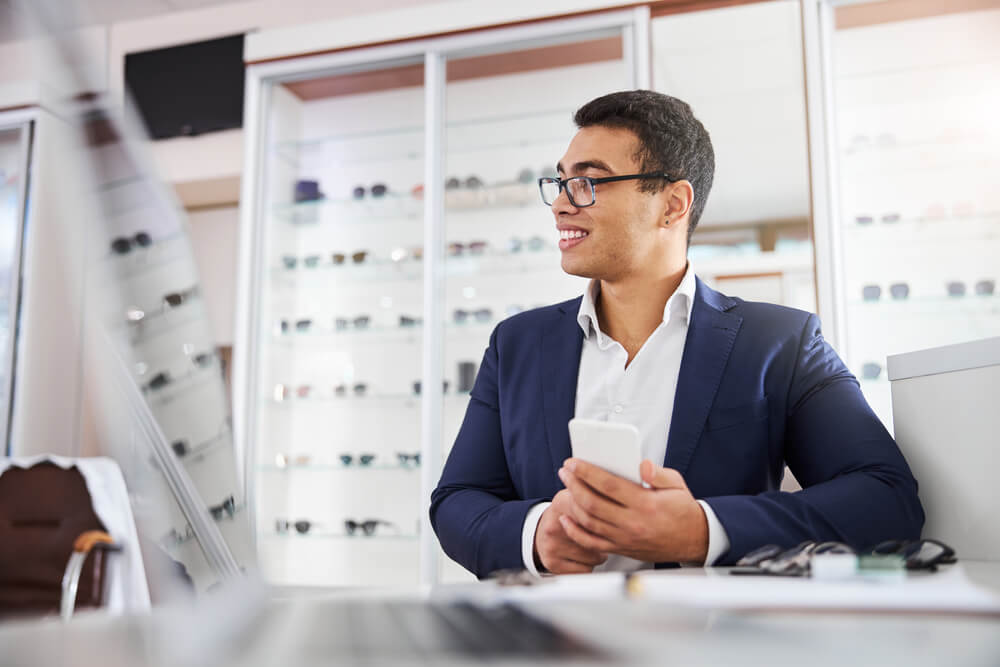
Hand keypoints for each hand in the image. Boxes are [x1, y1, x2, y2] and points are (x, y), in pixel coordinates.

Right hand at [533, 489, 607, 573]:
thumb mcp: (575, 497)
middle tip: (603, 533)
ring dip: (599, 553)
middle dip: (605, 537)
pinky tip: (582, 556)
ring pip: (596, 557)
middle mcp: (554, 525)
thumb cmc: (566, 514)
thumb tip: (618, 491)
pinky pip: (587, 570)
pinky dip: (589, 565)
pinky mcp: (553, 563)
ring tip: (590, 544)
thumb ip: (595, 494)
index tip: (615, 521)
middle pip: (598, 537)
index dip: (609, 519)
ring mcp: (552, 546)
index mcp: (562, 503)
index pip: (594, 512)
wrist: (538, 532)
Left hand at [557, 458, 708, 563]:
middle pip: (593, 503)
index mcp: (646, 503)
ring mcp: (625, 538)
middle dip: (574, 484)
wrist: (695, 540)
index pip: (608, 485)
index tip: (574, 462)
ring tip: (566, 488)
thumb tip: (641, 464)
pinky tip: (567, 518)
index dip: (587, 472)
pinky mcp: (622, 549)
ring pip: (589, 522)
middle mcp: (633, 523)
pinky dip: (576, 532)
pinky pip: (592, 543)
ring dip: (572, 504)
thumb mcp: (676, 484)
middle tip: (565, 471)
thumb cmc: (683, 509)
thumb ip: (657, 472)